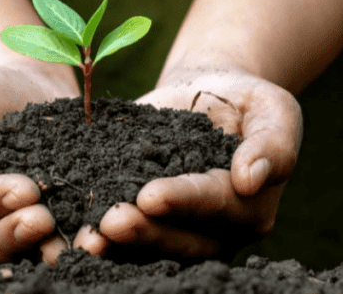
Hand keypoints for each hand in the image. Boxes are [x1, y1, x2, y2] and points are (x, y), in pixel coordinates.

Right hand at [0, 63, 77, 268]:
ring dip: (48, 251)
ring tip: (79, 240)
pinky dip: (77, 244)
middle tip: (44, 219)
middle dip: (14, 233)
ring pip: (20, 256)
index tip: (22, 188)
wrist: (21, 93)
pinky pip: (54, 248)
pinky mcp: (41, 238)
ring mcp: (2, 240)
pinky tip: (100, 237)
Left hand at [72, 67, 302, 262]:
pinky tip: (69, 234)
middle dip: (144, 231)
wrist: (206, 93)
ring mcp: (177, 234)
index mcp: (249, 208)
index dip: (183, 200)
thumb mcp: (273, 109)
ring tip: (86, 238)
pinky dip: (95, 237)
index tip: (151, 195)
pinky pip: (121, 239)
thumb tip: (250, 179)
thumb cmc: (245, 100)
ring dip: (115, 246)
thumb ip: (273, 143)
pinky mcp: (144, 224)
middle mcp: (214, 232)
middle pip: (179, 239)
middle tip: (110, 223)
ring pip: (147, 249)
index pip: (214, 205)